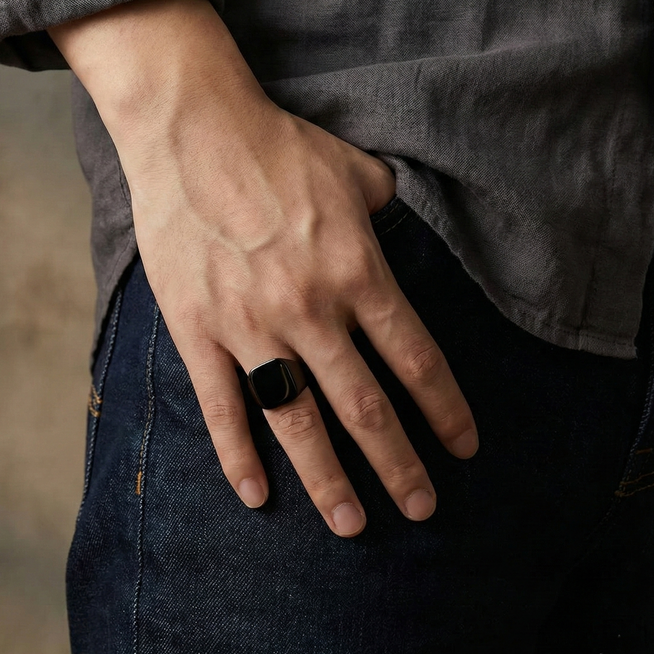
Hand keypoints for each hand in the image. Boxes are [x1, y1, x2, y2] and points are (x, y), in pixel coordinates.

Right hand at [50, 0, 477, 535]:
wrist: (192, 129)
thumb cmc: (275, 146)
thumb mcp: (352, 169)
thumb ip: (385, 205)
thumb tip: (400, 217)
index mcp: (357, 272)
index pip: (415, 359)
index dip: (445, 410)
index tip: (462, 449)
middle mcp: (312, 310)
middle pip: (366, 407)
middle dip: (400, 465)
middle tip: (422, 508)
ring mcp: (251, 326)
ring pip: (298, 421)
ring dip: (329, 480)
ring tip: (352, 524)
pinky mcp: (199, 330)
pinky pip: (221, 407)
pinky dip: (238, 456)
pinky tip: (256, 495)